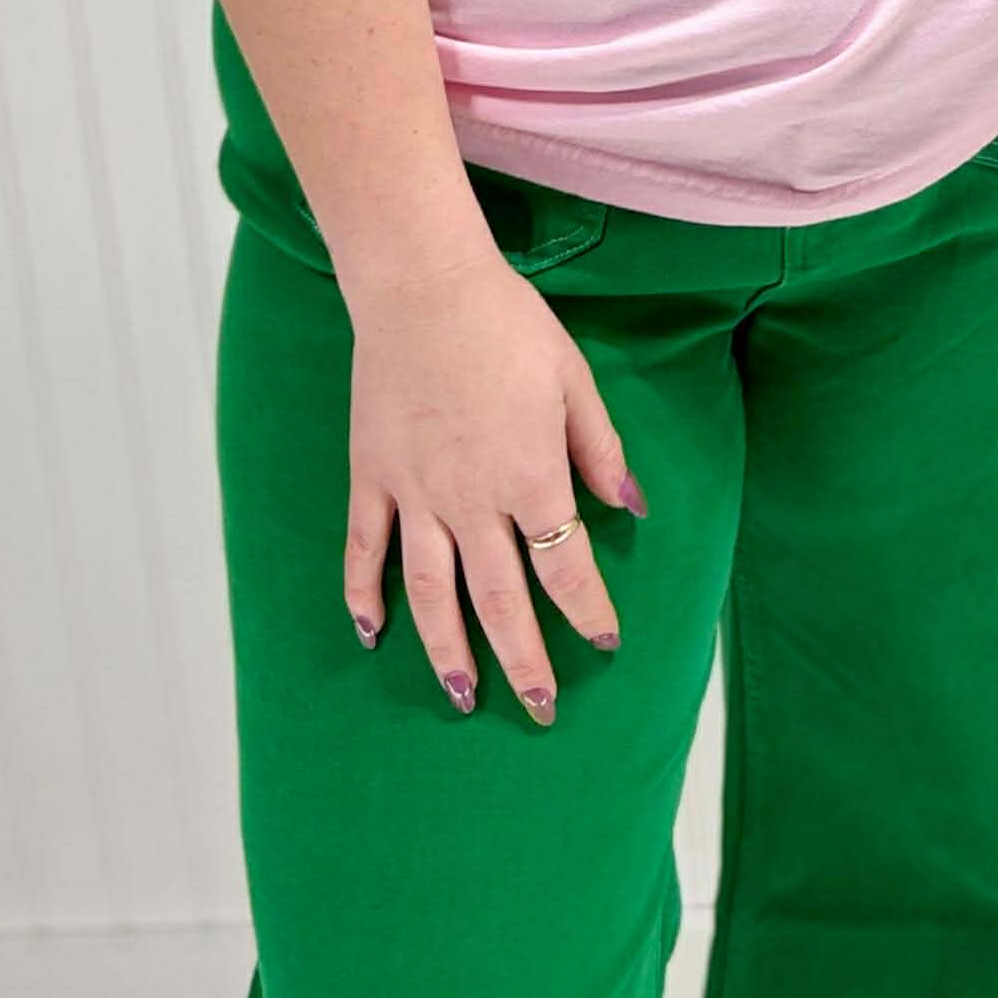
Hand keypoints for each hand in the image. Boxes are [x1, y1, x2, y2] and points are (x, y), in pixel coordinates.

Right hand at [340, 244, 640, 717]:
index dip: (588, 611)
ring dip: (448, 652)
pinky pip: (366, 551)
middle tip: (542, 710)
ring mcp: (415, 494)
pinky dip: (365, 597)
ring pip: (432, 594)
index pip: (566, 568)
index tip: (605, 644)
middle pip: (501, 601)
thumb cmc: (508, 325)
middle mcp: (471, 501)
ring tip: (465, 697)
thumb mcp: (574, 380)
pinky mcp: (372, 478)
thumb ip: (601, 449)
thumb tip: (632, 507)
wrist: (423, 286)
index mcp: (530, 477)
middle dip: (526, 663)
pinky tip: (372, 635)